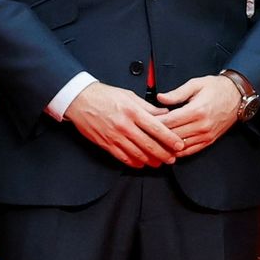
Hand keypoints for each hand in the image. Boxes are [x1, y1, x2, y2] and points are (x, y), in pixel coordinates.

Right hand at [66, 81, 188, 168]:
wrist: (80, 100)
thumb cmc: (104, 95)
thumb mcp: (129, 95)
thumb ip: (148, 106)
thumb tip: (165, 113)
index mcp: (132, 111)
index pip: (156, 128)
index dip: (170, 138)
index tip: (179, 144)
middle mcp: (125, 125)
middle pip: (149, 144)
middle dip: (164, 154)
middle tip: (173, 158)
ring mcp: (115, 136)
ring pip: (137, 154)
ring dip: (151, 160)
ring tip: (160, 163)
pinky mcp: (106, 144)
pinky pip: (123, 157)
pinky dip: (134, 162)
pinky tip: (141, 163)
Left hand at [153, 75, 243, 158]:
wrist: (237, 96)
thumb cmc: (217, 88)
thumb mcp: (196, 84)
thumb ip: (176, 93)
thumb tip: (160, 98)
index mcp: (197, 110)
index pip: (170, 121)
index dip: (155, 123)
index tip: (144, 122)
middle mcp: (202, 125)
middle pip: (173, 135)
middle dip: (158, 135)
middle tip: (144, 134)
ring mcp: (206, 135)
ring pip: (181, 146)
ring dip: (167, 146)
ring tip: (153, 143)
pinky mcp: (209, 140)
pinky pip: (191, 150)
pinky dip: (178, 152)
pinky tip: (168, 150)